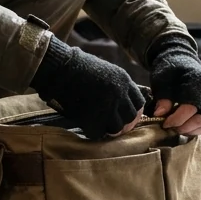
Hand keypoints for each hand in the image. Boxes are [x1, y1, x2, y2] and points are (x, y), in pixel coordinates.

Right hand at [31, 36, 147, 139]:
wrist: (61, 69)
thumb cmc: (79, 67)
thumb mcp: (106, 71)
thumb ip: (117, 86)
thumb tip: (123, 103)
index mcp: (124, 81)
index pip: (139, 102)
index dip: (132, 110)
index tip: (125, 114)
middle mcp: (119, 95)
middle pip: (131, 117)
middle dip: (124, 122)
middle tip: (113, 124)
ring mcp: (107, 107)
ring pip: (117, 128)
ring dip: (109, 128)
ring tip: (99, 125)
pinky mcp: (93, 118)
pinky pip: (98, 133)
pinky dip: (93, 132)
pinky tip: (87, 126)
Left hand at [148, 34, 200, 136]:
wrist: (181, 59)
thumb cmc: (169, 69)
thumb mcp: (161, 79)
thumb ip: (163, 97)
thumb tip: (159, 115)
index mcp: (197, 82)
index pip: (190, 108)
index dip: (176, 119)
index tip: (164, 123)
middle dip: (184, 127)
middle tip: (170, 127)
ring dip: (191, 130)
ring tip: (177, 129)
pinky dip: (198, 130)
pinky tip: (185, 128)